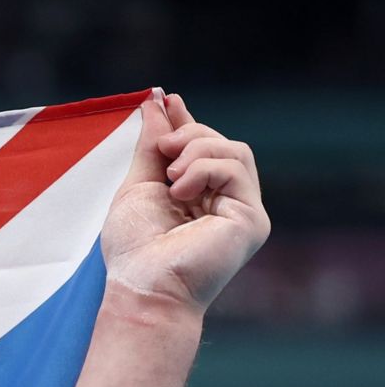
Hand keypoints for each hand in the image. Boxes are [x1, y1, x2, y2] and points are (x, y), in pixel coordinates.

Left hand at [101, 89, 270, 313]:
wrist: (144, 287)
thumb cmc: (135, 249)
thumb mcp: (138, 187)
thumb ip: (151, 148)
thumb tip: (157, 105)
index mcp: (200, 196)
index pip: (202, 149)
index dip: (185, 122)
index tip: (165, 99)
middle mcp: (226, 202)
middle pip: (221, 143)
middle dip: (187, 135)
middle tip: (161, 149)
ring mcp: (243, 210)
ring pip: (233, 151)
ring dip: (196, 151)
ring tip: (171, 177)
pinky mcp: (252, 218)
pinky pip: (235, 169)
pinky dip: (204, 169)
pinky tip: (181, 191)